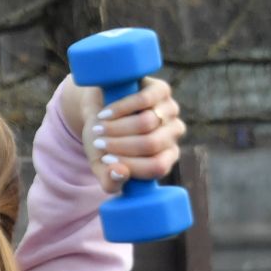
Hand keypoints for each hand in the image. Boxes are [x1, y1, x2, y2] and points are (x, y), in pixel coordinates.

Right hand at [75, 78, 186, 195]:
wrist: (97, 107)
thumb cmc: (103, 139)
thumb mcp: (101, 165)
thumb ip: (109, 180)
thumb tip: (120, 174)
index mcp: (166, 156)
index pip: (157, 167)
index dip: (131, 166)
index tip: (105, 160)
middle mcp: (173, 134)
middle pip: (151, 144)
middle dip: (119, 145)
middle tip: (99, 143)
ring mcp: (170, 110)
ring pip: (147, 122)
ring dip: (116, 127)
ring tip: (99, 128)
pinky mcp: (161, 89)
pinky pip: (144, 100)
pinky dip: (120, 109)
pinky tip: (105, 114)